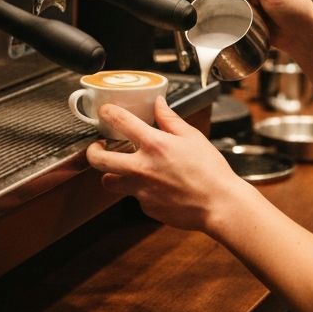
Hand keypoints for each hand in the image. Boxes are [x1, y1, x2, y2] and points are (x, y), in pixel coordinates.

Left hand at [85, 96, 246, 231]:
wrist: (220, 205)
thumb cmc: (210, 171)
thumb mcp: (192, 137)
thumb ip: (170, 119)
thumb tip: (158, 103)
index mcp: (154, 145)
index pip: (120, 122)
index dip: (107, 113)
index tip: (105, 112)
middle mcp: (142, 168)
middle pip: (99, 160)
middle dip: (92, 151)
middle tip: (98, 147)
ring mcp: (141, 190)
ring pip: (110, 182)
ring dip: (113, 174)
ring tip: (123, 169)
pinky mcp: (147, 207)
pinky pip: (134, 197)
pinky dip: (141, 191)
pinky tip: (157, 187)